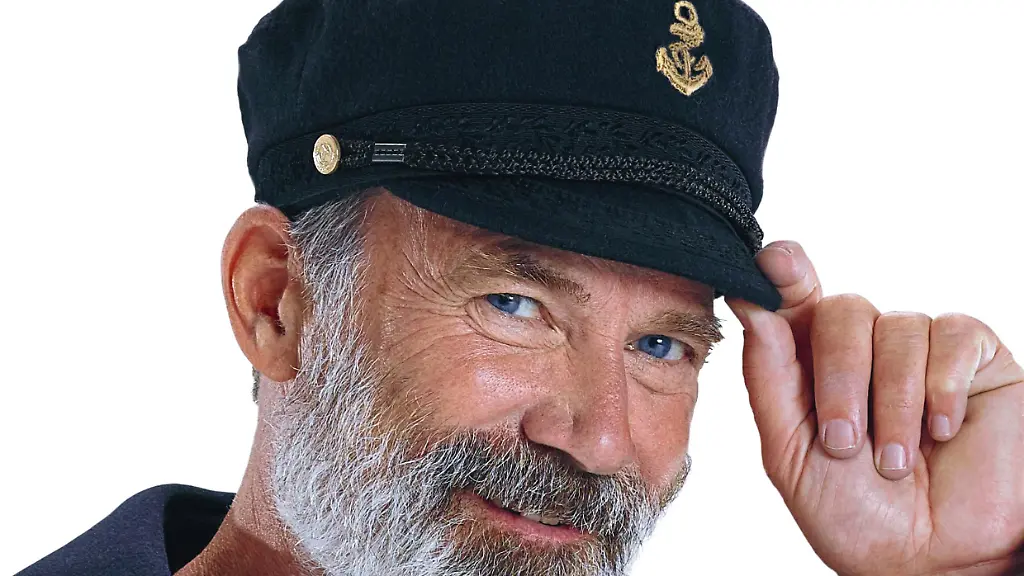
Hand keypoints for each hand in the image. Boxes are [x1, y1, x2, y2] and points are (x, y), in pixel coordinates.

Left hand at [726, 241, 1023, 575]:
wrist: (931, 563)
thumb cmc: (855, 513)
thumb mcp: (790, 454)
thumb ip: (769, 380)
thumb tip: (752, 305)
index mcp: (810, 365)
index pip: (793, 300)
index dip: (783, 273)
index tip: (773, 261)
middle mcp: (863, 348)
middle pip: (841, 310)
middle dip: (839, 377)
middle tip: (845, 442)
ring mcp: (919, 349)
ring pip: (897, 326)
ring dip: (892, 401)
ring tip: (896, 460)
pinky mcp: (975, 358)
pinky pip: (953, 335)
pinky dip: (941, 388)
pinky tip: (942, 430)